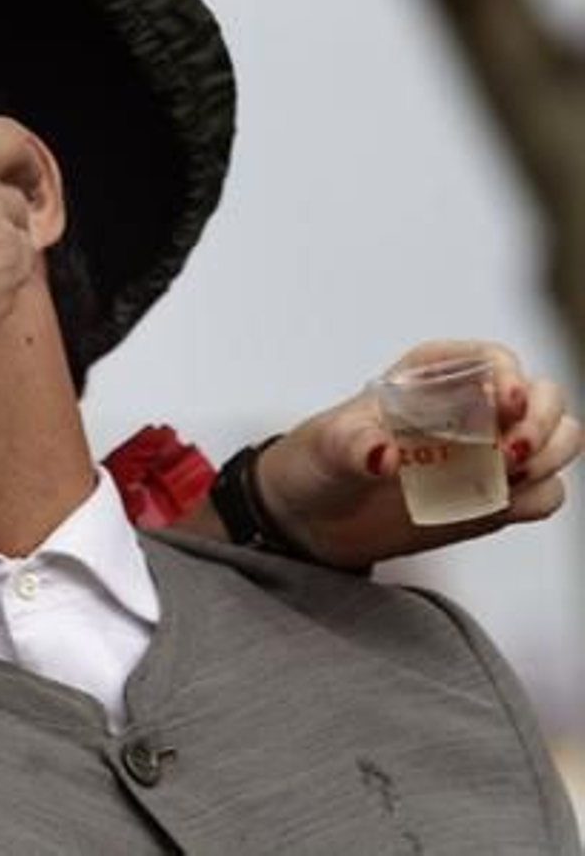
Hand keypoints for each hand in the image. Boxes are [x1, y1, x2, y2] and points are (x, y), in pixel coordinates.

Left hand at [256, 340, 578, 568]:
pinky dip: (536, 498)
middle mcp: (472, 406)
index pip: (494, 359)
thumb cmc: (318, 461)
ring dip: (550, 457)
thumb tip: (386, 457)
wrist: (314, 513)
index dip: (510, 378)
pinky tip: (499, 507)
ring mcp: (489, 451)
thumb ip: (354, 447)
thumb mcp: (326, 448)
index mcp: (432, 374)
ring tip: (506, 479)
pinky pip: (546, 493)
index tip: (505, 406)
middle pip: (546, 396)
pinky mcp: (496, 494)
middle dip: (543, 422)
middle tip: (510, 454)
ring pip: (561, 439)